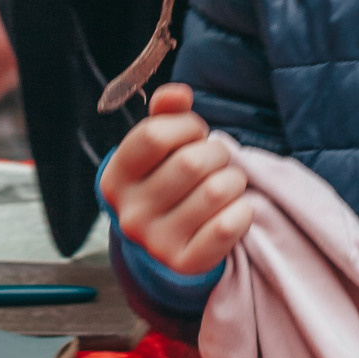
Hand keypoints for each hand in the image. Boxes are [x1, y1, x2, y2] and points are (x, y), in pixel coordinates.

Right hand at [100, 82, 252, 273]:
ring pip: (215, 192)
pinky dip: (242, 211)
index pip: (154, 135)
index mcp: (116, 177)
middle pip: (189, 163)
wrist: (168, 243)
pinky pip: (227, 227)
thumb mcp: (157, 149)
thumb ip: (165, 115)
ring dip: (234, 180)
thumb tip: (179, 93)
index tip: (195, 133)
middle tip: (217, 160)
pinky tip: (236, 209)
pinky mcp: (185, 264)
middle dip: (216, 152)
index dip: (186, 125)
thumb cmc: (167, 181)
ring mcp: (155, 243)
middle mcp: (129, 213)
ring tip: (228, 183)